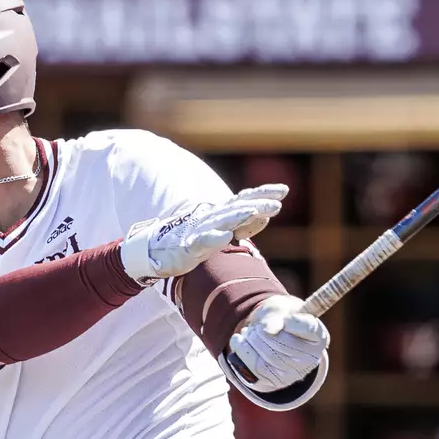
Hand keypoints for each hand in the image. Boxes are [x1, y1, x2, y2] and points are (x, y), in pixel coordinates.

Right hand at [120, 185, 285, 282]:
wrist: (155, 248)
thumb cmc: (191, 239)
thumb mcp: (221, 231)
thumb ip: (243, 225)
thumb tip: (265, 218)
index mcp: (221, 213)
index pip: (245, 199)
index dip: (263, 193)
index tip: (283, 189)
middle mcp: (212, 217)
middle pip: (238, 208)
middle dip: (258, 204)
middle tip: (278, 202)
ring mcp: (200, 230)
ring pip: (223, 221)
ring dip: (239, 216)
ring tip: (255, 212)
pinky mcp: (188, 246)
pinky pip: (202, 242)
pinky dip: (213, 238)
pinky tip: (225, 237)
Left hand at [227, 295, 329, 391]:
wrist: (270, 336)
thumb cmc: (279, 318)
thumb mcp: (279, 309)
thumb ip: (276, 316)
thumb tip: (269, 330)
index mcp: (318, 336)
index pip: (308, 327)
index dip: (292, 322)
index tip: (283, 318)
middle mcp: (311, 358)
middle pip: (284, 345)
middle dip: (263, 332)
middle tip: (258, 326)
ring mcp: (294, 374)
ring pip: (269, 358)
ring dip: (252, 341)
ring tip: (249, 332)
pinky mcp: (275, 382)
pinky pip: (256, 369)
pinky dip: (242, 351)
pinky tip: (239, 341)